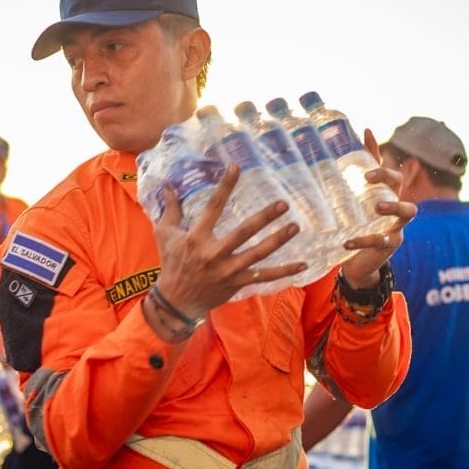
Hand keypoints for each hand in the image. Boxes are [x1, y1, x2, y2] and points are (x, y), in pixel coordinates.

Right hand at [152, 164, 307, 320]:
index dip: (225, 186)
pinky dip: (284, 271)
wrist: (176, 301)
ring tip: (295, 226)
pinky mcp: (237, 283)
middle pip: (243, 232)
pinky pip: (265, 277)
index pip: (213, 206)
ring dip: (278, 240)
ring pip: (257, 253)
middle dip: (265, 217)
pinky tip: (303, 265)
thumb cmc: (172, 264)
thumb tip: (168, 187)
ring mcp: (228, 270)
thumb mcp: (165, 235)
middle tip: (283, 204)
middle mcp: (214, 253)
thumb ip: (170, 210)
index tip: (237, 167)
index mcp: (197, 237)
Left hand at [339, 129, 416, 287]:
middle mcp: (398, 211)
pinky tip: (346, 241)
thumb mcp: (360, 192)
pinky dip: (363, 240)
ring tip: (375, 208)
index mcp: (389, 196)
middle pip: (407, 196)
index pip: (395, 179)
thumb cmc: (360, 219)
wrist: (356, 259)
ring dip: (393, 209)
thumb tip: (366, 129)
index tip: (364, 174)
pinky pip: (380, 242)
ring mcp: (396, 229)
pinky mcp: (388, 247)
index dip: (383, 173)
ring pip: (407, 215)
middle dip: (392, 190)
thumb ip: (365, 164)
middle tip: (369, 187)